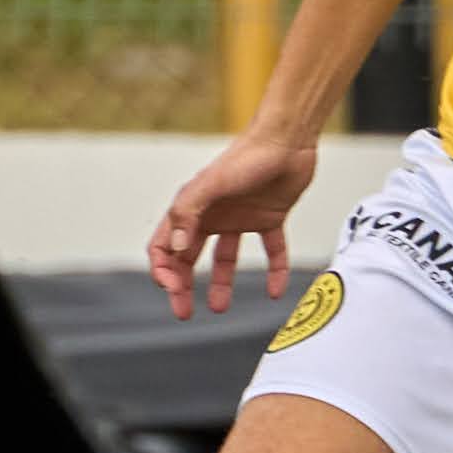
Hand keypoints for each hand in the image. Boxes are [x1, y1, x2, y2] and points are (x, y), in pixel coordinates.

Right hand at [150, 133, 319, 316]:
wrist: (288, 139)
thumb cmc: (248, 156)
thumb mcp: (211, 184)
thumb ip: (189, 213)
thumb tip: (177, 249)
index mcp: (193, 208)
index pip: (165, 245)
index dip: (164, 269)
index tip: (173, 289)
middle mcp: (213, 215)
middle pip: (189, 256)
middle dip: (183, 285)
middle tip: (184, 313)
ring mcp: (241, 217)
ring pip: (225, 257)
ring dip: (220, 283)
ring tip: (219, 307)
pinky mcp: (270, 218)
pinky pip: (271, 250)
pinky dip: (273, 271)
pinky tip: (274, 291)